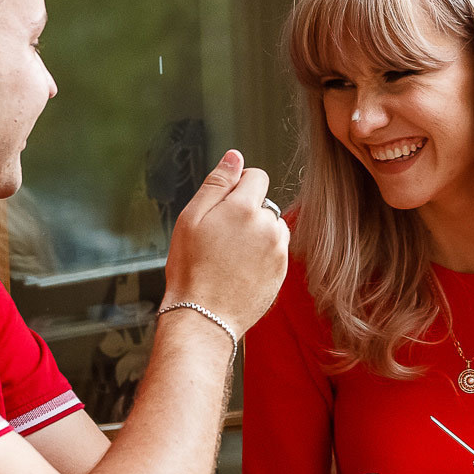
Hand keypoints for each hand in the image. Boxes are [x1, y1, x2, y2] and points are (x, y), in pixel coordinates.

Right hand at [161, 150, 288, 334]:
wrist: (204, 316)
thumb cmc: (191, 269)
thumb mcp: (191, 219)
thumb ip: (217, 183)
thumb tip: (235, 157)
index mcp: (244, 208)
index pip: (257, 176)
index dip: (238, 186)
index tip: (222, 207)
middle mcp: (268, 225)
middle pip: (263, 203)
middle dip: (246, 212)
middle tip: (219, 238)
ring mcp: (278, 250)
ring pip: (271, 227)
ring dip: (256, 233)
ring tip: (230, 256)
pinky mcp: (283, 271)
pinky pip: (275, 250)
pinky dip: (261, 255)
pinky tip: (239, 269)